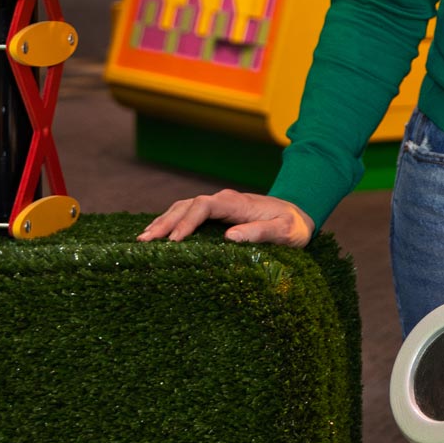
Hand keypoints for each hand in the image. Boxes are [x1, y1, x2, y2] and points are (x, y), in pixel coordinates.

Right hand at [136, 189, 313, 245]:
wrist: (299, 213)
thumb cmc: (293, 225)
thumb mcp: (284, 230)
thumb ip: (259, 232)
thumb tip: (229, 237)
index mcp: (237, 203)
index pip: (204, 207)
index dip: (187, 222)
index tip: (174, 241)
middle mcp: (224, 201)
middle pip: (187, 206)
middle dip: (165, 223)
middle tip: (145, 241)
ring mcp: (218, 206)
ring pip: (183, 209)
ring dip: (163, 222)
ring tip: (143, 239)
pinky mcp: (216, 214)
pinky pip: (188, 215)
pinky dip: (171, 223)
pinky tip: (158, 235)